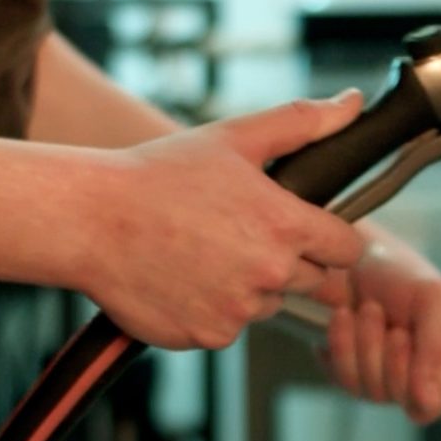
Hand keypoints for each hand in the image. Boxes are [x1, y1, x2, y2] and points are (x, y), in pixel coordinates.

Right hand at [79, 91, 367, 349]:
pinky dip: (213, 308)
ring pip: (269, 304)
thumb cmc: (158, 175)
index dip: (333, 238)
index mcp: (286, 226)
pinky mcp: (209, 336)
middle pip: (313, 280)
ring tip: (205, 251)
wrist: (88, 220)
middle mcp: (270, 274)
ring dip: (251, 286)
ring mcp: (239, 310)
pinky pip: (229, 326)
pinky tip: (183, 276)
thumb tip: (352, 104)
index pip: (348, 250)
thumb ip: (302, 123)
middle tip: (240, 232)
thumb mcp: (234, 138)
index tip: (311, 229)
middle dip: (290, 260)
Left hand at [317, 232, 440, 423]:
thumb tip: (431, 399)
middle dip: (402, 364)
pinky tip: (346, 319)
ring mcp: (394, 384)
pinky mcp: (357, 381)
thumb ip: (438, 349)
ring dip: (368, 346)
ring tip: (370, 311)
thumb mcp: (431, 299)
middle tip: (397, 327)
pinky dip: (343, 346)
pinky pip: (348, 384)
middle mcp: (435, 379)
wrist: (344, 259)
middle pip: (425, 408)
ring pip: (380, 395)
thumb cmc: (397, 272)